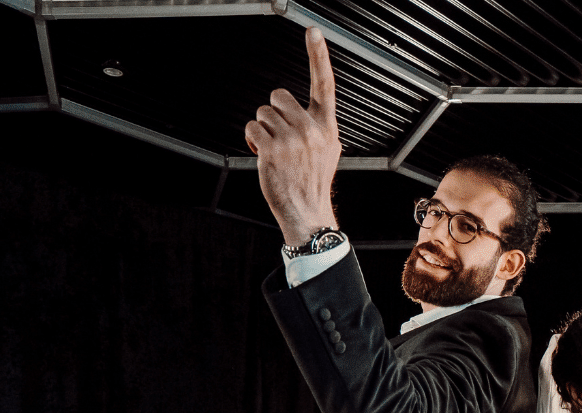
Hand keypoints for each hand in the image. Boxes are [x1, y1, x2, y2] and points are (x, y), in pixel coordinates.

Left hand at [244, 27, 341, 246]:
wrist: (307, 212)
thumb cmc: (312, 183)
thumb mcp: (328, 151)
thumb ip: (318, 127)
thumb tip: (300, 111)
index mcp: (327, 127)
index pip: (324, 84)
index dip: (318, 55)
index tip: (313, 32)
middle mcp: (311, 130)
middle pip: (279, 96)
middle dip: (273, 113)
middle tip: (280, 135)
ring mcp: (291, 140)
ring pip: (263, 114)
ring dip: (262, 129)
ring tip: (274, 150)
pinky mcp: (272, 149)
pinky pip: (252, 129)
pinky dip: (252, 140)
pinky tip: (262, 154)